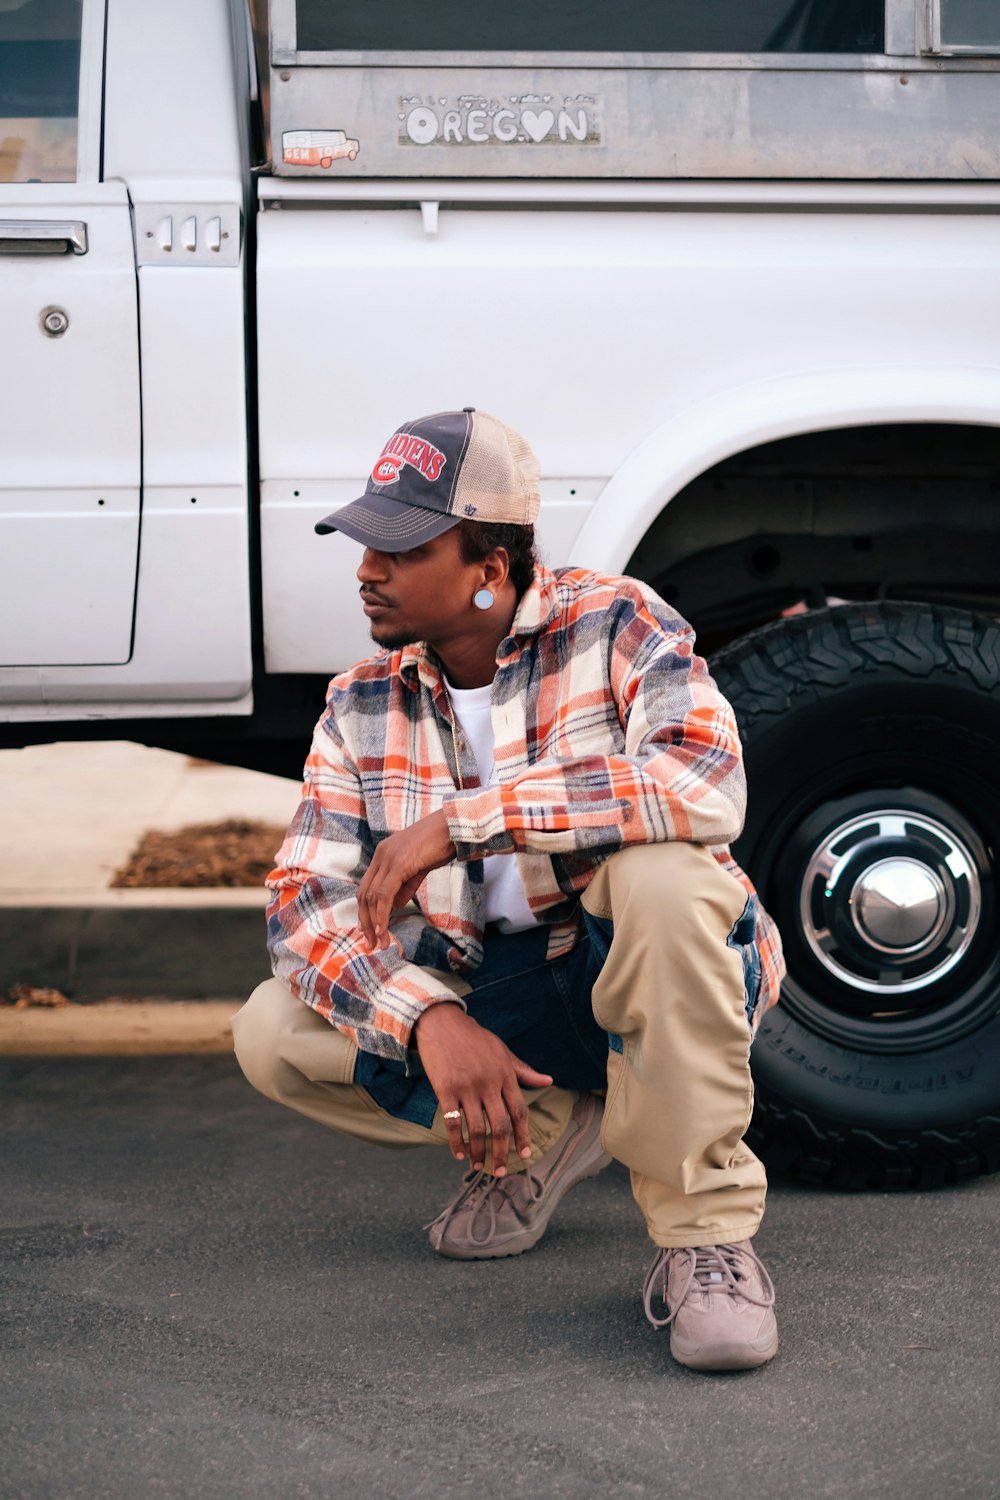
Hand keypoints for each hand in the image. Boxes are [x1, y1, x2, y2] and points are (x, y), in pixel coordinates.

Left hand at [357, 809, 455, 949]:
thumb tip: (394, 906)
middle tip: (371, 944)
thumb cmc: (442, 843)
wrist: (456, 825)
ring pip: (372, 896)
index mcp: (383, 853)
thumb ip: (405, 886)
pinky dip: (382, 914)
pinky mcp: (399, 864)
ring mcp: (388, 858)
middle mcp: (381, 854)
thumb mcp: (420, 867)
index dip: (365, 911)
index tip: (369, 931)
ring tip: (380, 942)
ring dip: (374, 923)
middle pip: (364, 894)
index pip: (367, 887)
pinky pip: (384, 894)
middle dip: (366, 922)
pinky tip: (383, 929)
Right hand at [413, 1003, 553, 1174]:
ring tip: (477, 1165)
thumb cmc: (473, 1037)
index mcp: (505, 1075)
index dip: (524, 1135)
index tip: (526, 1155)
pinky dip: (456, 1142)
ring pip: (476, 1128)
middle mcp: (489, 1083)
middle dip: (502, 1152)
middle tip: (500, 1171)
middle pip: (500, 1126)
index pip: (519, 1111)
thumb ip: (523, 1070)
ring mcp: (467, 1087)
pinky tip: (458, 1153)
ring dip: (478, 1152)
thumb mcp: (502, 1050)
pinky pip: (452, 1122)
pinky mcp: (445, 1089)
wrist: (442, 1021)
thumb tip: (548, 1080)